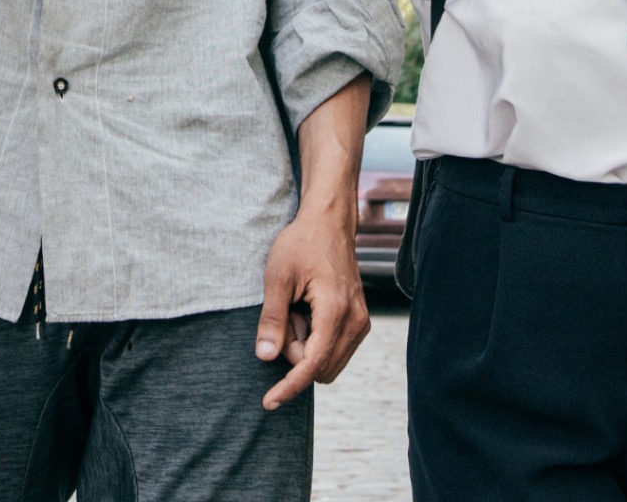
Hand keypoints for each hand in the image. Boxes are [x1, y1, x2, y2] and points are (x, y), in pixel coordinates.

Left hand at [254, 206, 369, 409]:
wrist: (328, 223)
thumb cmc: (301, 244)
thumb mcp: (277, 277)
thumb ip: (272, 319)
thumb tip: (265, 357)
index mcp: (336, 309)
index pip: (313, 363)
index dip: (290, 386)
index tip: (269, 402)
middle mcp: (356, 320)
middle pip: (319, 366)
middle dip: (295, 353)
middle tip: (285, 315)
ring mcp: (361, 322)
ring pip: (327, 362)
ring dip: (305, 347)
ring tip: (297, 310)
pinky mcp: (359, 322)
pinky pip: (334, 351)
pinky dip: (315, 341)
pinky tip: (307, 312)